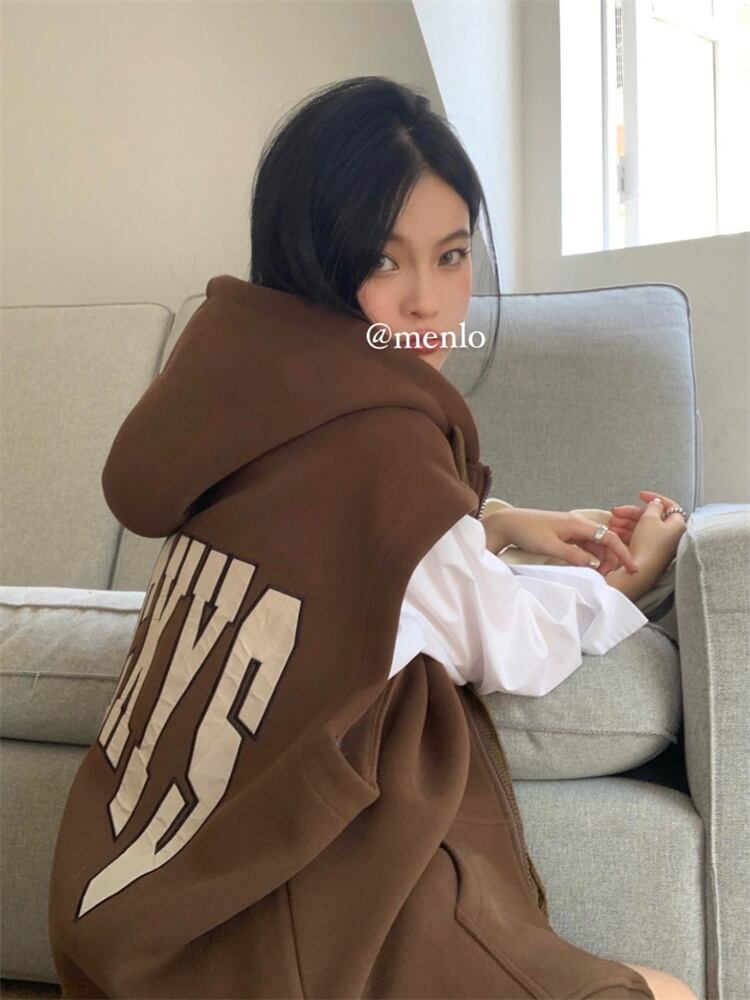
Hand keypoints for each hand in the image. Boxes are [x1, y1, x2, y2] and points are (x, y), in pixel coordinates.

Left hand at [496, 507, 639, 575]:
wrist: (508, 523)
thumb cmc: (527, 531)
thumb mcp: (551, 546)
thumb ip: (574, 556)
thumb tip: (595, 565)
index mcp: (578, 524)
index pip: (609, 538)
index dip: (623, 553)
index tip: (633, 568)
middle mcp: (578, 524)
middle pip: (604, 542)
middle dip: (611, 560)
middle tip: (607, 578)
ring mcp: (571, 529)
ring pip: (594, 546)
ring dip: (600, 560)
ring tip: (598, 576)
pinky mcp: (564, 535)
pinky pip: (584, 546)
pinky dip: (589, 557)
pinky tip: (587, 568)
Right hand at [609, 490, 686, 547]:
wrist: (640, 570)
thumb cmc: (648, 545)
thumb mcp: (649, 519)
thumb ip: (653, 506)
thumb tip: (656, 503)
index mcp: (677, 525)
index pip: (669, 505)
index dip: (653, 498)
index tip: (640, 496)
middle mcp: (671, 535)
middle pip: (652, 516)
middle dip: (632, 512)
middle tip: (618, 511)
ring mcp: (661, 544)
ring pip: (643, 527)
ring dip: (627, 522)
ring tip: (613, 522)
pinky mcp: (651, 552)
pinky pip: (640, 537)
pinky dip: (628, 532)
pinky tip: (616, 531)